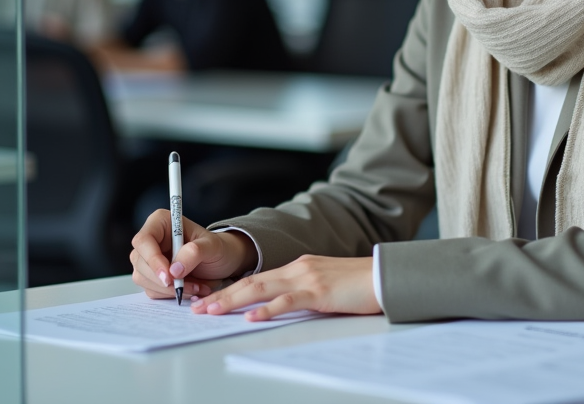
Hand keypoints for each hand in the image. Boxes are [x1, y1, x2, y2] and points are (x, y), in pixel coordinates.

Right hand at [129, 209, 255, 298]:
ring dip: (170, 289)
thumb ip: (195, 252)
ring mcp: (148, 259)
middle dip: (165, 279)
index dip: (153, 259)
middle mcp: (151, 240)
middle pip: (141, 263)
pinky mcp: (152, 277)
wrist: (223, 262)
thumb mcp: (213, 246)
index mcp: (161, 222)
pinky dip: (171, 294)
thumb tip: (174, 270)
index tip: (169, 276)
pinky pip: (152, 290)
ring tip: (198, 287)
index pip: (144, 240)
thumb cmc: (218, 248)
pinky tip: (191, 290)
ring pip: (144, 279)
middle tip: (190, 286)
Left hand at [190, 255, 380, 321]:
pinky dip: (266, 309)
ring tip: (212, 311)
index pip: (257, 279)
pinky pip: (287, 301)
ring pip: (261, 289)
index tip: (211, 300)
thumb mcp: (326, 284)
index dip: (231, 290)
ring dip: (233, 301)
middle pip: (251, 282)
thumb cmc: (359, 284)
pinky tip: (251, 317)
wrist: (384, 275)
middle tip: (198, 308)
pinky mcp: (319, 292)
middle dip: (222, 295)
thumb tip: (285, 306)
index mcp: (299, 267)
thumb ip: (305, 291)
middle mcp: (298, 268)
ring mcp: (308, 278)